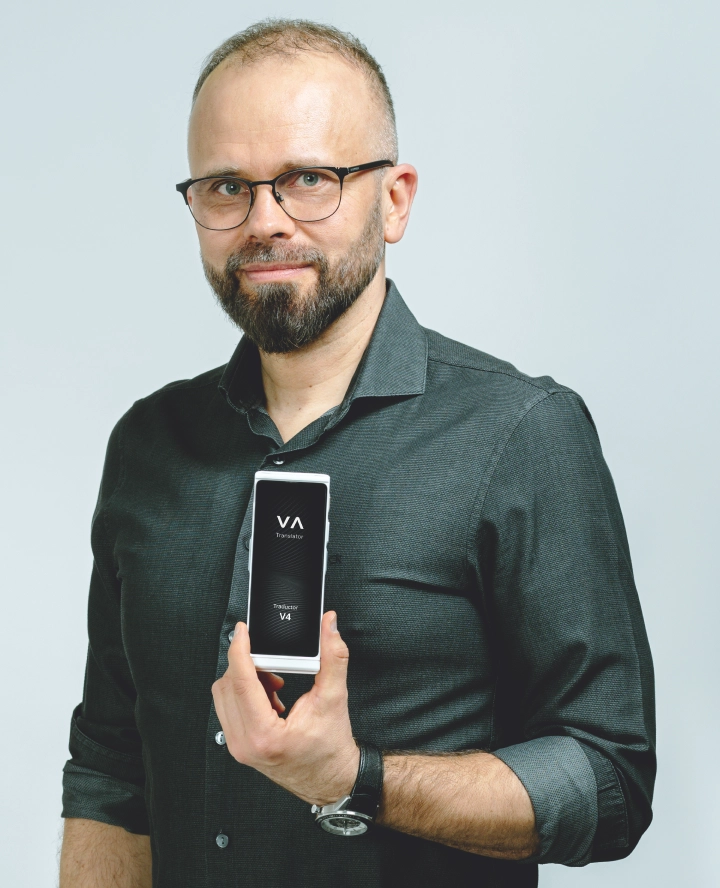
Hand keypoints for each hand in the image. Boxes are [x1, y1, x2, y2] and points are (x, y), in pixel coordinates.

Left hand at [211, 611, 359, 805]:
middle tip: (273, 662)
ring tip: (274, 685)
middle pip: (227, 686)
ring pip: (223, 698)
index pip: (240, 682)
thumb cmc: (331, 749)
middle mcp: (245, 744)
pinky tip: (269, 698)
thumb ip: (333, 656)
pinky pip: (228, 709)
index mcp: (265, 735)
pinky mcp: (239, 747)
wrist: (333, 780)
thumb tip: (329, 627)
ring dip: (245, 681)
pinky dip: (244, 695)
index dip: (239, 650)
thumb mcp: (334, 698)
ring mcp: (239, 748)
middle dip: (247, 666)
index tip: (242, 631)